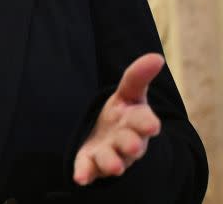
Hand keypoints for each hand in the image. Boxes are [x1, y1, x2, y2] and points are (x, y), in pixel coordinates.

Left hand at [73, 53, 163, 185]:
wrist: (108, 139)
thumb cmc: (121, 115)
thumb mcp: (128, 94)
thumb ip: (137, 77)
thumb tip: (156, 57)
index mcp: (136, 122)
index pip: (144, 122)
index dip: (147, 123)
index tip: (151, 125)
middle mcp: (126, 141)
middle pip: (131, 144)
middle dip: (132, 145)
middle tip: (133, 147)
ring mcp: (109, 154)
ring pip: (112, 160)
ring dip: (112, 162)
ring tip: (112, 165)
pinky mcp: (92, 164)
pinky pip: (89, 170)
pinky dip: (86, 174)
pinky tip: (80, 178)